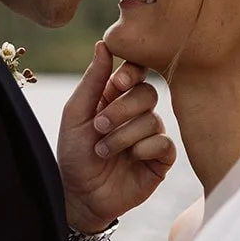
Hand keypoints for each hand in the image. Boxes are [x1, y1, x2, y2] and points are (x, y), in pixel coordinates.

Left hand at [58, 42, 175, 232]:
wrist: (80, 196)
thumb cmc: (74, 154)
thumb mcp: (76, 114)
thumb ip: (92, 80)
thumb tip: (104, 44)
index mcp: (117, 98)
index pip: (137, 72)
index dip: (132, 74)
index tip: (119, 83)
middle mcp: (137, 114)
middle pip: (148, 93)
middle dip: (122, 110)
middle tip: (98, 127)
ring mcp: (151, 136)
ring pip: (153, 120)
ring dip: (123, 136)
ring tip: (103, 151)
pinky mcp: (161, 159)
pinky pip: (164, 143)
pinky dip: (144, 149)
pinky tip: (130, 160)